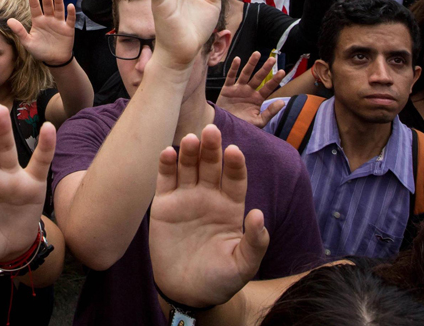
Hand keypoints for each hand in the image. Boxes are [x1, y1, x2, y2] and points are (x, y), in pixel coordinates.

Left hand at [7, 0, 75, 66]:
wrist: (54, 60)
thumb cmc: (40, 50)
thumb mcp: (28, 42)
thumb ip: (19, 31)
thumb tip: (9, 20)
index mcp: (38, 20)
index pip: (35, 6)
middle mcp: (48, 19)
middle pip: (47, 5)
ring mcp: (59, 22)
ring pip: (58, 9)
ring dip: (58, 1)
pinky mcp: (68, 28)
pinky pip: (70, 19)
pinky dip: (70, 13)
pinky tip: (69, 6)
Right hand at [149, 126, 268, 307]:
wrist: (187, 292)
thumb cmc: (220, 279)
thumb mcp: (243, 266)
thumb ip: (254, 243)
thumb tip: (259, 215)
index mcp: (231, 207)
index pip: (235, 179)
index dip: (235, 164)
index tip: (234, 151)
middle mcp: (209, 197)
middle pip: (211, 165)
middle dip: (212, 148)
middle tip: (211, 131)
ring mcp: (186, 198)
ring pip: (188, 167)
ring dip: (190, 152)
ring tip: (190, 139)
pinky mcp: (164, 204)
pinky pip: (165, 180)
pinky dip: (165, 165)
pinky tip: (167, 152)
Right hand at [215, 53, 286, 126]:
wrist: (225, 128)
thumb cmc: (242, 126)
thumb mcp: (258, 122)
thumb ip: (270, 112)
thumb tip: (282, 102)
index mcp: (257, 99)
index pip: (268, 87)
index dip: (275, 80)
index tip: (282, 72)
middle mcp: (249, 91)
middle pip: (258, 77)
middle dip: (265, 68)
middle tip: (272, 59)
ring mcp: (238, 89)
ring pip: (246, 74)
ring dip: (251, 64)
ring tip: (257, 54)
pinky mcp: (227, 89)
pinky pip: (231, 77)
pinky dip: (233, 68)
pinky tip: (237, 59)